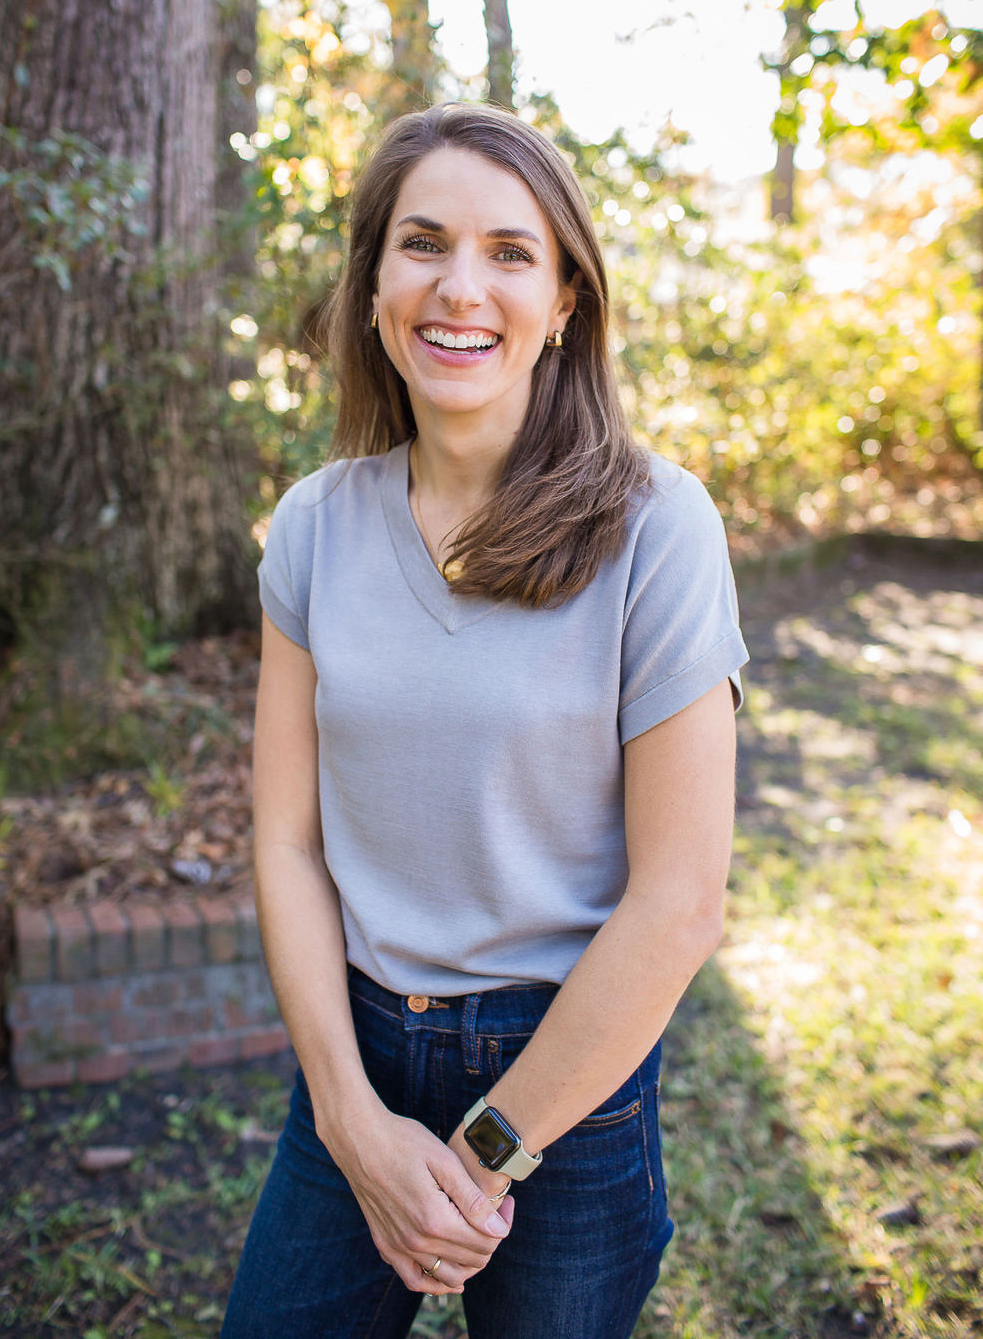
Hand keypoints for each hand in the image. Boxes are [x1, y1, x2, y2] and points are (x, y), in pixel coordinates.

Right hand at [321, 1107, 512, 1295]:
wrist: (359, 1139)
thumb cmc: (404, 1141)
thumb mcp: (444, 1161)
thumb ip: (472, 1199)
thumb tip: (499, 1230)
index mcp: (435, 1221)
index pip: (485, 1243)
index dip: (503, 1225)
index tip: (508, 1202)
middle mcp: (416, 1242)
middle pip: (470, 1260)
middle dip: (491, 1240)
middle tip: (497, 1212)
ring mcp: (398, 1247)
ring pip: (447, 1277)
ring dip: (469, 1263)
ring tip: (478, 1237)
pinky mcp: (385, 1245)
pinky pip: (414, 1279)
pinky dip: (435, 1283)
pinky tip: (448, 1274)